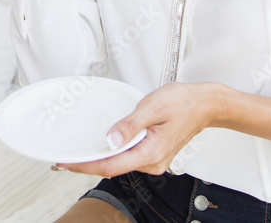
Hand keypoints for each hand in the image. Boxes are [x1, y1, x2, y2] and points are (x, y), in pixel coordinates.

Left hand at [55, 82, 224, 177]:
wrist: (204, 104)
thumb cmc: (183, 102)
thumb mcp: (152, 107)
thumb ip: (130, 124)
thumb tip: (111, 138)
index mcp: (151, 153)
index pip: (110, 166)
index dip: (86, 166)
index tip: (67, 162)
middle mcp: (152, 162)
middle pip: (113, 167)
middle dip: (88, 164)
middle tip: (66, 157)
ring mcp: (153, 160)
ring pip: (120, 163)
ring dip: (101, 158)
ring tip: (81, 152)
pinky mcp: (153, 154)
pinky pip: (128, 157)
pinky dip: (113, 153)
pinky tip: (103, 146)